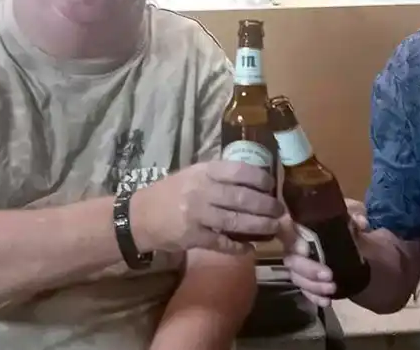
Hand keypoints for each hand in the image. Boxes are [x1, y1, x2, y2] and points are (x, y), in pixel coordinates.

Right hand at [134, 160, 283, 255]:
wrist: (140, 216)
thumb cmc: (171, 193)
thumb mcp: (193, 174)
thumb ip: (219, 176)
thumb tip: (255, 180)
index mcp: (204, 172)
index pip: (239, 171)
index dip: (261, 178)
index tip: (271, 185)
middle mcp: (202, 191)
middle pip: (243, 198)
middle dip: (266, 206)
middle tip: (279, 211)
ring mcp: (197, 215)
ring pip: (236, 221)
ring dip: (259, 226)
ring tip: (273, 228)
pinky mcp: (193, 237)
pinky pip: (222, 243)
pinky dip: (239, 246)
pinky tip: (250, 248)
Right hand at [279, 198, 367, 306]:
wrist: (355, 247)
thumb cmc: (346, 226)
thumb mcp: (352, 219)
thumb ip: (355, 218)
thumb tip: (360, 223)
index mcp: (302, 227)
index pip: (286, 230)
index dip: (292, 240)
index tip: (305, 249)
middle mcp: (296, 247)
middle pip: (292, 259)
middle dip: (309, 269)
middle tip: (328, 275)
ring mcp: (299, 266)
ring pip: (297, 278)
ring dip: (313, 285)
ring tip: (333, 288)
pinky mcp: (306, 281)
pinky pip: (305, 291)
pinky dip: (314, 297)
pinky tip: (327, 301)